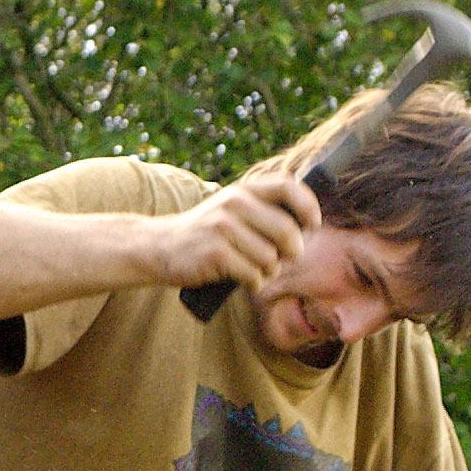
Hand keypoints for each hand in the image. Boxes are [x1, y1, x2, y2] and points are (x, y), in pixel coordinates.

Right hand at [151, 169, 319, 290]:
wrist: (158, 247)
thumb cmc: (205, 234)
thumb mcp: (230, 210)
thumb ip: (263, 211)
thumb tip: (306, 229)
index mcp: (243, 190)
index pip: (288, 187)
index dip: (308, 206)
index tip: (311, 225)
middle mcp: (234, 204)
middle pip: (287, 231)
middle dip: (292, 252)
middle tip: (284, 260)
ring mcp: (223, 228)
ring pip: (271, 258)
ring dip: (270, 272)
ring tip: (257, 271)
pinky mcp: (215, 254)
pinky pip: (253, 274)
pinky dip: (255, 283)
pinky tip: (246, 282)